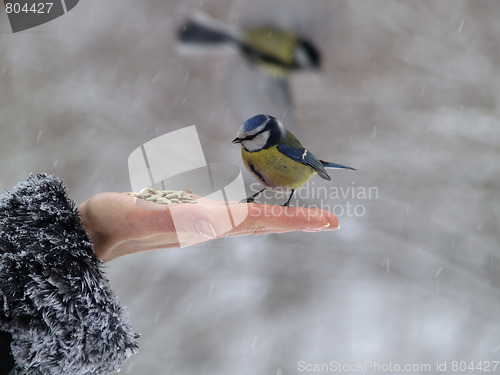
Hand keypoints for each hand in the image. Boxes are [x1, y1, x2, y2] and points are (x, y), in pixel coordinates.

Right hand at [78, 192, 338, 261]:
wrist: (95, 231)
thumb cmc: (114, 221)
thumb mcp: (143, 215)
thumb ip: (177, 218)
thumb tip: (220, 221)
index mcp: (208, 224)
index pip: (262, 220)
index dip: (296, 219)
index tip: (329, 221)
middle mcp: (212, 226)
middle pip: (265, 223)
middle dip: (300, 221)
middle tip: (333, 221)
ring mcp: (203, 222)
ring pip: (253, 219)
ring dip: (282, 216)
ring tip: (307, 215)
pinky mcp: (192, 214)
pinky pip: (234, 213)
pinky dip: (255, 209)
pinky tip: (260, 209)